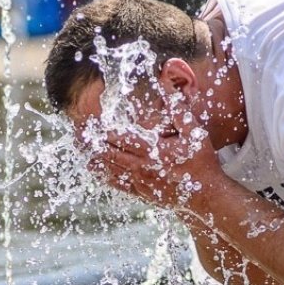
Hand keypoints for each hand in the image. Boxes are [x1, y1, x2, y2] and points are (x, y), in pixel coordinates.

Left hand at [88, 94, 221, 210]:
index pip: (122, 138)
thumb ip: (179, 110)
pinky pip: (117, 184)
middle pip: (110, 154)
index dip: (104, 130)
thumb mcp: (195, 133)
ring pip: (110, 169)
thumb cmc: (202, 163)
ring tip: (79, 148)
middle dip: (92, 143)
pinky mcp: (142, 193)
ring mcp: (141, 182)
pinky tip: (94, 168)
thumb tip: (167, 86)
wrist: (207, 197)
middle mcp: (143, 167)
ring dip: (94, 158)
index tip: (91, 122)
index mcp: (155, 151)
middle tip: (76, 134)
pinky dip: (103, 175)